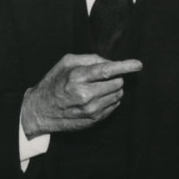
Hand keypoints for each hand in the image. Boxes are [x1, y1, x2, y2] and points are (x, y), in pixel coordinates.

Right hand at [20, 54, 142, 136]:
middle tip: (102, 78)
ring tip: (97, 88)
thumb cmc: (54, 83)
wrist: (40, 111)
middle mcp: (85, 95)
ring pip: (118, 95)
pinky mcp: (94, 120)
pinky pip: (114, 106)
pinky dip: (110, 99)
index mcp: (77, 77)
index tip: (138, 64)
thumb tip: (111, 62)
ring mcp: (91, 110)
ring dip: (113, 89)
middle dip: (115, 77)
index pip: (107, 70)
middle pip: (117, 82)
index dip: (125, 66)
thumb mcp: (66, 63)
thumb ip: (90, 59)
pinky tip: (97, 98)